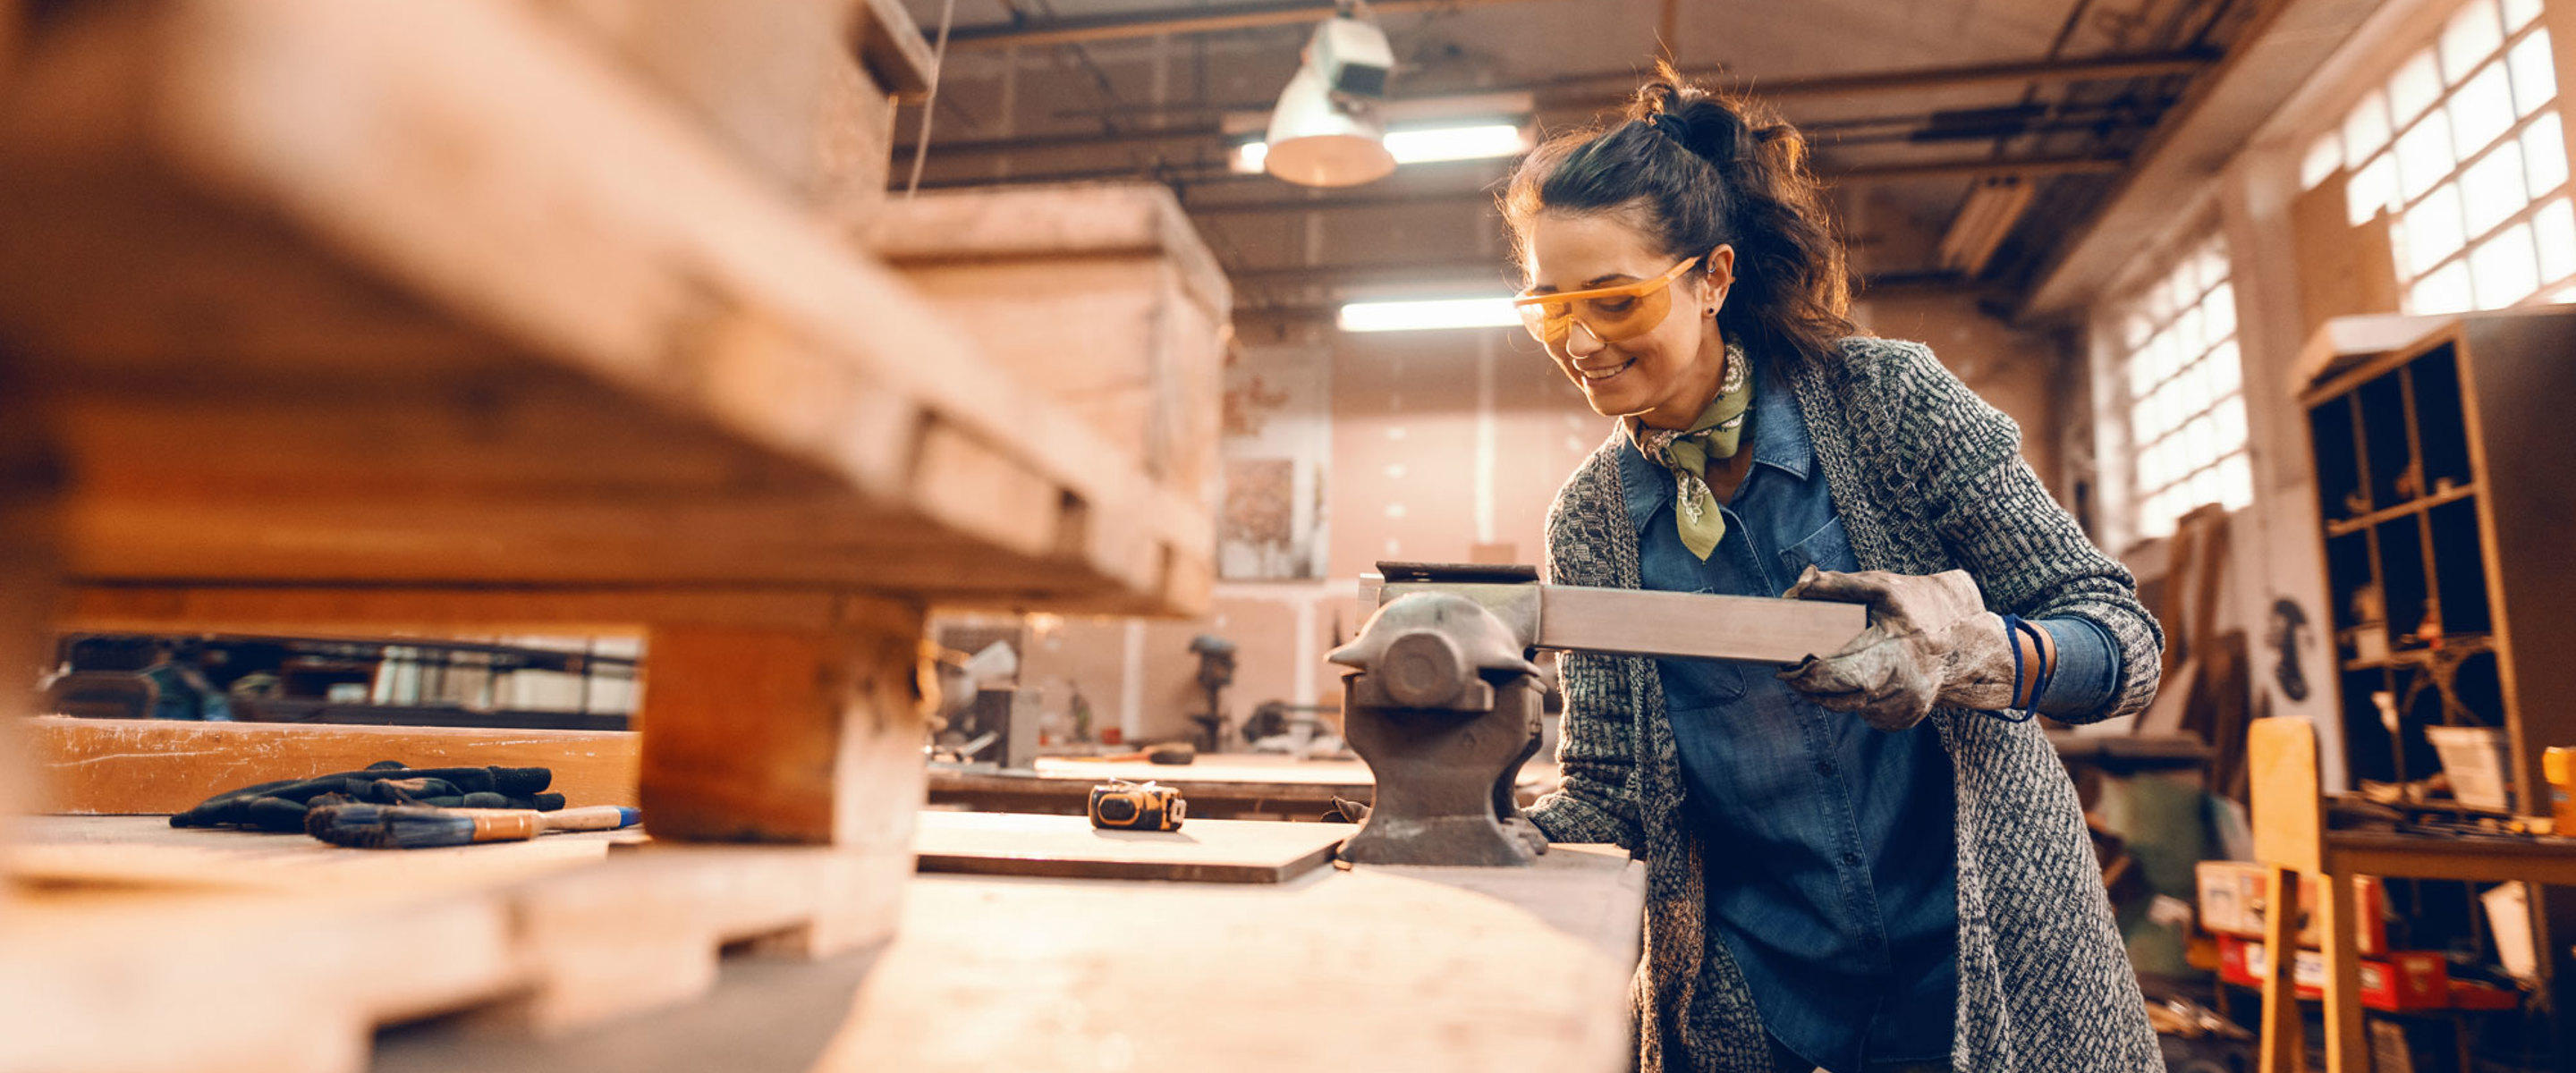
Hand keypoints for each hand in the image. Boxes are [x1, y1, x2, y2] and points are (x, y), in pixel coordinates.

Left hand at [1774, 567, 2017, 729]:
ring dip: (1828, 693)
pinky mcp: (1905, 719)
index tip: (1783, 665)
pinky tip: (1860, 679)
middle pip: (1835, 696)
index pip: (1834, 671)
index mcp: (1892, 648)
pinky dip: (1853, 698)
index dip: (1803, 672)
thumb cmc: (1920, 608)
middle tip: (1791, 673)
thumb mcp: (1882, 587)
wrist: (1968, 642)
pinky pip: (1864, 712)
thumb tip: (1796, 589)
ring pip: (1847, 707)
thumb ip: (1837, 585)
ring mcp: (1905, 706)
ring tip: (1820, 673)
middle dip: (1808, 686)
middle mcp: (1901, 683)